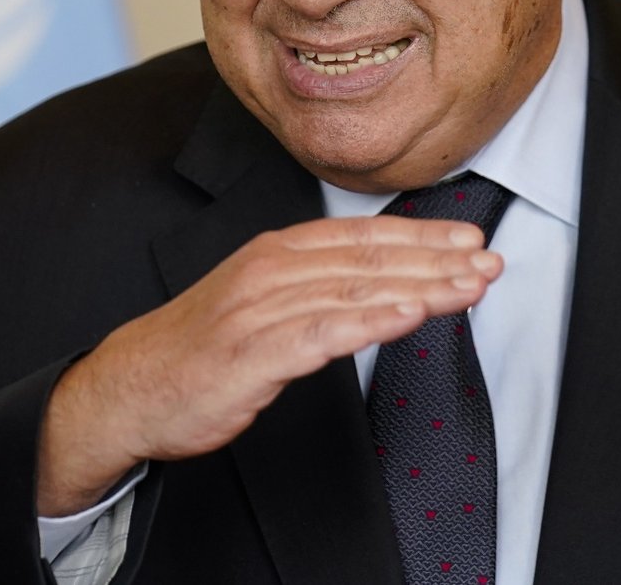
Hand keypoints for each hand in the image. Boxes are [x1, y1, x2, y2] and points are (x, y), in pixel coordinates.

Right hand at [36, 215, 501, 514]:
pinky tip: (411, 316)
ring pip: (355, 290)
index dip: (421, 234)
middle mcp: (270, 270)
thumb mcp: (259, 298)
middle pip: (368, 257)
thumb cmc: (201, 348)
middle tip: (489, 261)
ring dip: (420, 287)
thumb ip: (315, 285)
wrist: (131, 387)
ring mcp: (260, 310)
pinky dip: (373, 320)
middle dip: (436, 258)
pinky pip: (323, 332)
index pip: (361, 234)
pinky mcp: (252, 353)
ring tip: (470, 287)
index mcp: (274, 251)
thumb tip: (381, 280)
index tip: (470, 239)